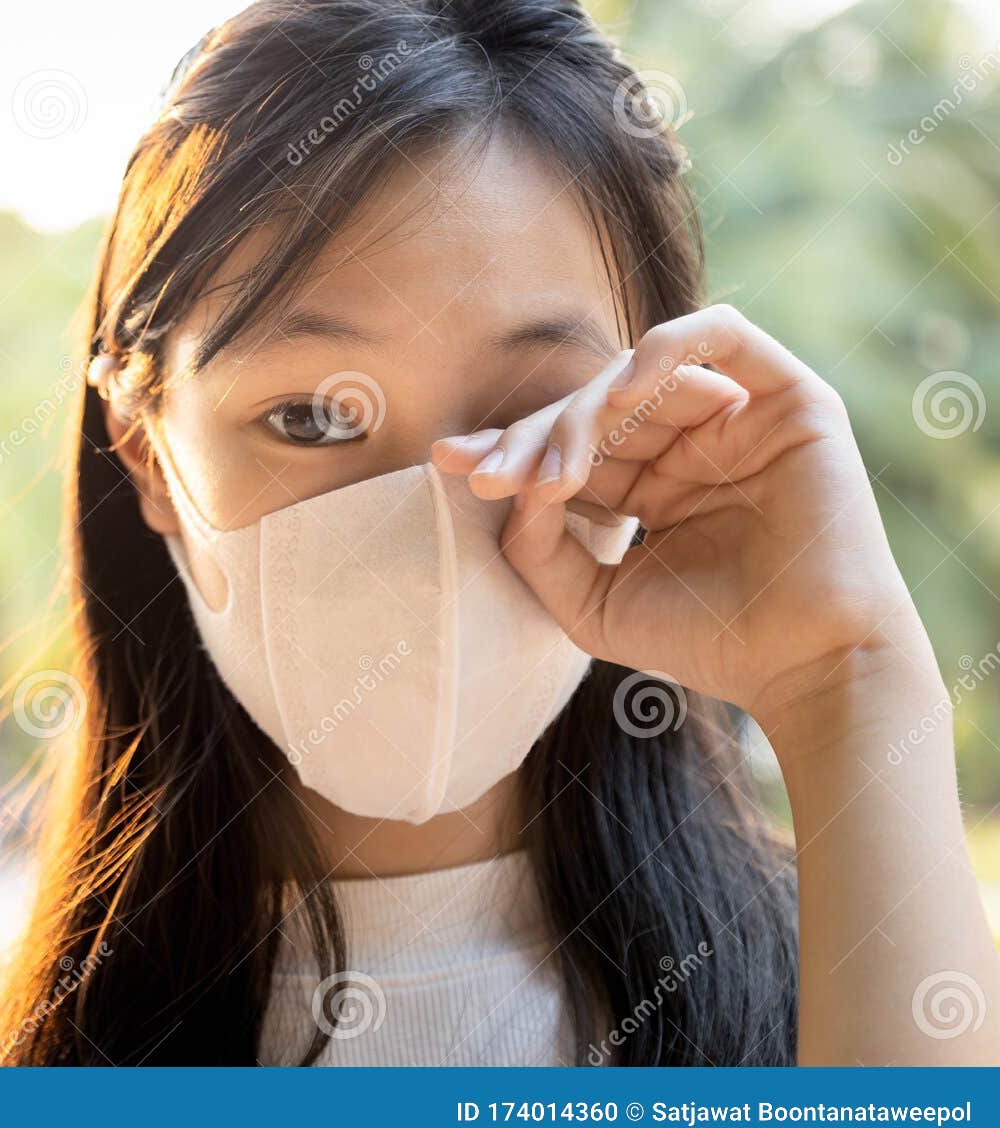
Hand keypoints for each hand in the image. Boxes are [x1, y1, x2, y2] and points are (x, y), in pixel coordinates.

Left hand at [432, 304, 930, 727]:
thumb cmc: (706, 641)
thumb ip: (536, 545)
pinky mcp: (788, 398)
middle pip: (591, 411)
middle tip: (491, 474)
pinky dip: (666, 348)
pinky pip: (723, 336)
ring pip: (640, 379)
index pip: (565, 450)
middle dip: (534, 437)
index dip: (507, 450)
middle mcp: (687, 447)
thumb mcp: (590, 602)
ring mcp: (736, 420)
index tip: (448, 462)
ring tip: (557, 469)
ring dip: (586, 413)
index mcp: (645, 489)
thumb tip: (506, 486)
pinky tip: (623, 392)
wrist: (806, 664)